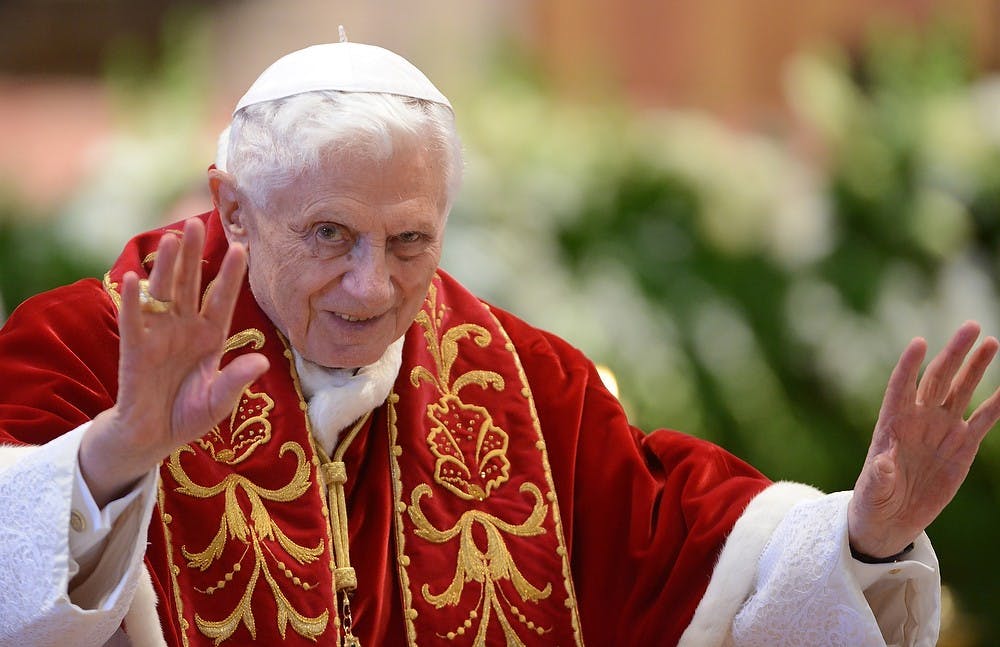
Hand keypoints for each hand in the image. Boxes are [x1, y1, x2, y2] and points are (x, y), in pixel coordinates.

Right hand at [80, 218, 268, 506]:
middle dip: (194, 255)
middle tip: (197, 221)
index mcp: (211, 337)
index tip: (243, 248)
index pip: (223, 300)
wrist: (154, 437)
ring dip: (167, 267)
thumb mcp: (219, 402)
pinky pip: (134, 322)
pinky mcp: (135, 350)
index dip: (231, 276)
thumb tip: (262, 361)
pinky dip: (133, 302)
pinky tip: (133, 279)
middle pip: (190, 285)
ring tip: (171, 239)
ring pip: (164, 294)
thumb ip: (237, 381)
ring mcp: (160, 336)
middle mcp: (185, 329)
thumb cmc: (189, 415)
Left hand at [848, 321, 999, 557]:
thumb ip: (878, 476)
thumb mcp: (873, 490)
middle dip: (953, 354)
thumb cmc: (874, 500)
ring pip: (960, 390)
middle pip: (936, 378)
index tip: (919, 343)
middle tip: (971, 327)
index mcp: (891, 422)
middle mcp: (918, 418)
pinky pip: (984, 419)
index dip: (909, 365)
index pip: (900, 385)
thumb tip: (882, 463)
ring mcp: (942, 429)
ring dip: (975, 367)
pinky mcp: (963, 445)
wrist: (891, 517)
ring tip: (990, 343)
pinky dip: (997, 404)